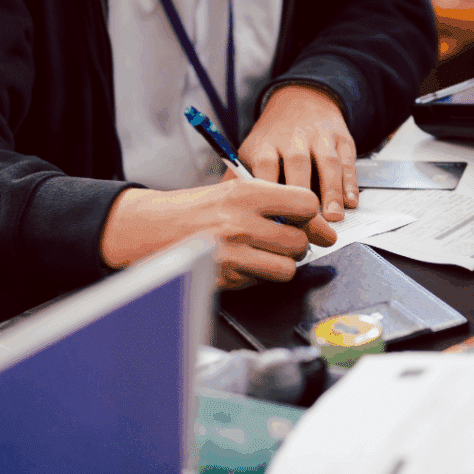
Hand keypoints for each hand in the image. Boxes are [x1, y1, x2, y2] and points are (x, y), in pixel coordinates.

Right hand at [100, 179, 336, 289]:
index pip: (306, 204)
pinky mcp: (224, 278)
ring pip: (288, 268)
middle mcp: (240, 222)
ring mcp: (232, 254)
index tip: (304, 219)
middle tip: (279, 239)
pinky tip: (241, 262)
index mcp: (245, 193)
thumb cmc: (197, 209)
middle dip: (295, 243)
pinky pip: (262, 282)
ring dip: (280, 263)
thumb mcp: (235, 191)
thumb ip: (277, 204)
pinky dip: (257, 275)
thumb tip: (322, 226)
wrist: (151, 229)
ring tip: (263, 253)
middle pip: (300, 241)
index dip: (310, 215)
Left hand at [237, 83, 358, 221]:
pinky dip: (350, 183)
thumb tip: (220, 208)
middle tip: (308, 227)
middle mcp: (293, 139)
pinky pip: (348, 161)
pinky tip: (350, 202)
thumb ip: (237, 177)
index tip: (274, 222)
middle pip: (298, 166)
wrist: (301, 99)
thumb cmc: (273, 136)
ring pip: (327, 164)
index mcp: (265, 144)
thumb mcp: (251, 150)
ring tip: (334, 218)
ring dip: (331, 192)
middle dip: (303, 197)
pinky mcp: (341, 139)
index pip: (266, 168)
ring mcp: (319, 137)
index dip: (272, 195)